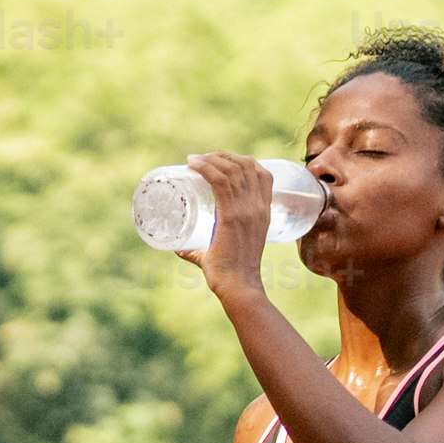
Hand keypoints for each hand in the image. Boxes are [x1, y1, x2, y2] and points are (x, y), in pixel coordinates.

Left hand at [185, 151, 280, 296]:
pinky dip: (206, 168)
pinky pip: (220, 181)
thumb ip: (200, 250)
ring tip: (194, 160)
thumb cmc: (230, 273)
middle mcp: (258, 206)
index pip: (262, 173)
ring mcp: (246, 210)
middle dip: (222, 156)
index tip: (220, 161)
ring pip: (231, 169)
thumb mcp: (223, 251)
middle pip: (245, 165)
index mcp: (264, 211)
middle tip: (201, 160)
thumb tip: (179, 249)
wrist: (238, 286)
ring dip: (211, 159)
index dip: (242, 160)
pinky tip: (194, 164)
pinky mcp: (231, 215)